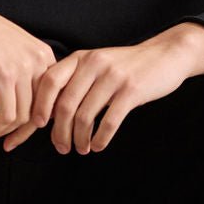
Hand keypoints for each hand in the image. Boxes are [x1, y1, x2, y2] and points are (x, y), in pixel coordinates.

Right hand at [0, 0, 58, 141]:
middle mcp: (39, 62)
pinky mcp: (3, 75)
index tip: (21, 133)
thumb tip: (22, 101)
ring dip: (4, 132)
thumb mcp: (12, 48)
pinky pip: (6, 115)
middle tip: (8, 144)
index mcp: (44, 56)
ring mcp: (22, 69)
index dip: (38, 121)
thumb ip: (23, 70)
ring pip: (23, 117)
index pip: (51, 99)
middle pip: (41, 112)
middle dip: (23, 133)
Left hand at [0, 29, 199, 154]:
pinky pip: (109, 121)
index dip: (40, 105)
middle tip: (61, 147)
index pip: (50, 81)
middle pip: (65, 105)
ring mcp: (112, 77)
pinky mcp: (131, 90)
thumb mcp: (97, 63)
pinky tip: (99, 145)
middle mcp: (94, 65)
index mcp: (81, 58)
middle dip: (60, 132)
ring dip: (80, 139)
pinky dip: (101, 138)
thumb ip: (76, 80)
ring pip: (85, 116)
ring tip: (81, 149)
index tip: (38, 125)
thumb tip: (50, 111)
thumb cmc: (127, 65)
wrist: (165, 55)